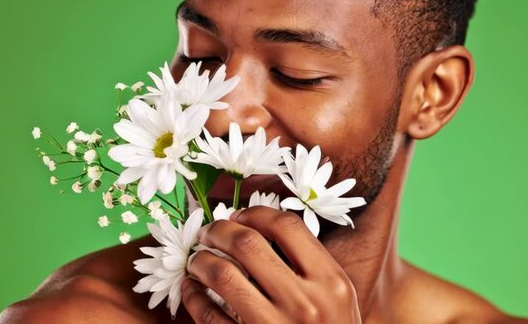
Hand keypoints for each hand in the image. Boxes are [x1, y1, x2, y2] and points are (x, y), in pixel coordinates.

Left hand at [181, 206, 362, 323]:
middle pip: (247, 244)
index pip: (286, 226)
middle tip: (208, 232)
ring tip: (196, 259)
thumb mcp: (337, 299)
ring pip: (221, 275)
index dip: (255, 213)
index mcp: (330, 282)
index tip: (238, 215)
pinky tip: (190, 289)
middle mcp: (305, 303)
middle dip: (218, 230)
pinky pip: (207, 316)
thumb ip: (309, 264)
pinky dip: (191, 296)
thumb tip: (257, 228)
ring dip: (200, 261)